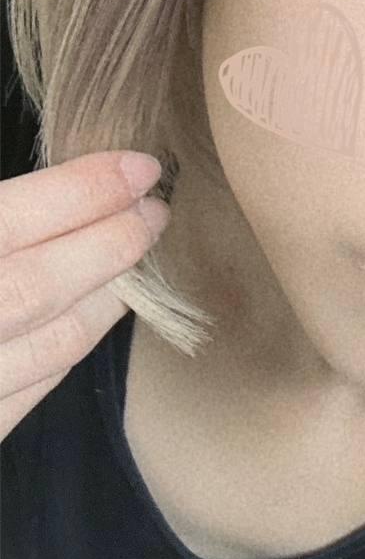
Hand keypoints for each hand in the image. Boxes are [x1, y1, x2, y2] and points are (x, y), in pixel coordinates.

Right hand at [0, 150, 168, 441]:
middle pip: (38, 288)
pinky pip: (32, 391)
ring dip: (108, 294)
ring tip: (141, 248)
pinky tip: (103, 308)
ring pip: (50, 344)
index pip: (8, 224)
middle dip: (110, 243)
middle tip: (156, 208)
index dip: (81, 192)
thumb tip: (69, 182)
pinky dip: (76, 342)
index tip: (140, 167)